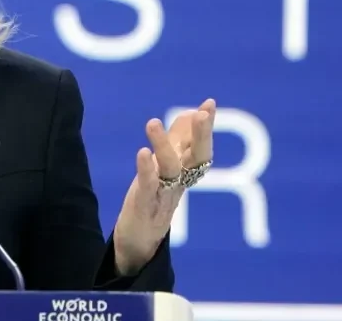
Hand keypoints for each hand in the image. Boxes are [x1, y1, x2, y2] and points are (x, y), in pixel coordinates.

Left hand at [112, 99, 215, 274]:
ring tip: (152, 122)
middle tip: (203, 113)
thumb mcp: (166, 169)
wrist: (138, 243)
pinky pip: (148, 186)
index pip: (199, 148)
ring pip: (170, 169)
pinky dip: (146, 169)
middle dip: (201, 135)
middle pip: (196, 158)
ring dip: (162, 145)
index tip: (209, 104)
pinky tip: (142, 152)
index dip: (205, 128)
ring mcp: (163, 195)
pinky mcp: (145, 207)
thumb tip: (190, 113)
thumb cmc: (153, 201)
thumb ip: (178, 142)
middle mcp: (178, 183)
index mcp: (184, 173)